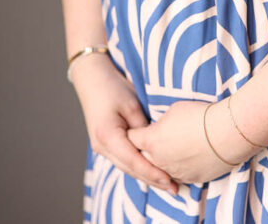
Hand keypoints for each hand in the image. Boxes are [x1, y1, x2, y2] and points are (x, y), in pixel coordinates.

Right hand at [71, 53, 177, 194]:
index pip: (133, 161)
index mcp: (107, 136)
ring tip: (167, 183)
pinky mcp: (106, 144)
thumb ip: (142, 128)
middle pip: (130, 168)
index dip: (151, 172)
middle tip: (174, 188)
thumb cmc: (113, 88)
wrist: (93, 79)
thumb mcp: (132, 105)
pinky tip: (153, 170)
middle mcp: (102, 146)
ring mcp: (101, 147)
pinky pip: (124, 159)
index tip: (168, 180)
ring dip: (146, 175)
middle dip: (152, 179)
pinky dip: (138, 166)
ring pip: (127, 167)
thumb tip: (155, 144)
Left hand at [128, 100, 252, 184]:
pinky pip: (179, 175)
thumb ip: (161, 122)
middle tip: (155, 139)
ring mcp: (174, 173)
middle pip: (143, 158)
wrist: (226, 133)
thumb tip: (159, 127)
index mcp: (151, 141)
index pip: (131, 139)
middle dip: (145, 149)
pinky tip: (189, 155)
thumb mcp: (174, 109)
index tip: (138, 128)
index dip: (134, 132)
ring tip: (175, 146)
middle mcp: (158, 161)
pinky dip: (180, 167)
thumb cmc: (200, 116)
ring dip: (163, 160)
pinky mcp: (190, 179)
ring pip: (161, 169)